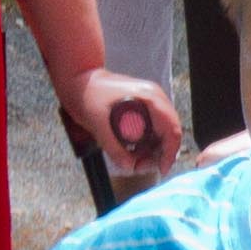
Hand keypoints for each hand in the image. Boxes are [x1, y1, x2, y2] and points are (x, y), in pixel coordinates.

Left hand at [69, 73, 183, 182]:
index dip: (169, 153)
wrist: (79, 80)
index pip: (172, 130)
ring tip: (132, 160)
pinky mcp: (143, 107)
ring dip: (150, 151)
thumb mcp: (98, 124)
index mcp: (149, 98)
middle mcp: (155, 98)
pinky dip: (145, 143)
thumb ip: (113, 148)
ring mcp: (150, 102)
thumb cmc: (88, 94)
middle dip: (158, 155)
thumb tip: (129, 166)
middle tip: (138, 166)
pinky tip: (131, 150)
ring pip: (161, 133)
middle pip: (169, 133)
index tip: (161, 169)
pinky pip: (152, 129)